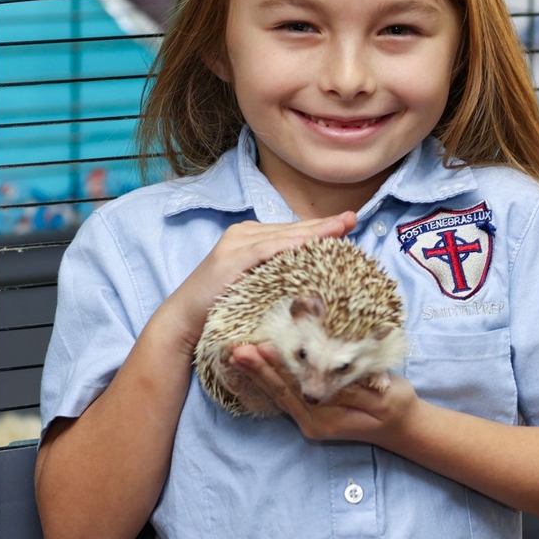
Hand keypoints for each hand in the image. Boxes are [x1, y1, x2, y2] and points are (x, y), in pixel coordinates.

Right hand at [152, 211, 355, 351]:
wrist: (185, 320)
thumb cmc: (222, 308)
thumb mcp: (256, 288)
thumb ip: (278, 276)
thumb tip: (314, 279)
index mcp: (252, 238)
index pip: (293, 232)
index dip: (321, 229)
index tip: (349, 223)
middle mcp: (244, 234)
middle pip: (293, 230)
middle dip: (325, 225)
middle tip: (353, 218)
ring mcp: (237, 244)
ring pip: (283, 236)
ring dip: (313, 232)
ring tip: (340, 226)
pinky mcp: (231, 258)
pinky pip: (265, 250)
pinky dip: (288, 246)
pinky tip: (308, 243)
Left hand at [229, 343, 419, 444]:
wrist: (403, 427)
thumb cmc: (396, 407)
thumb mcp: (380, 396)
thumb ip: (350, 389)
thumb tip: (321, 380)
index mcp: (326, 419)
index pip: (295, 389)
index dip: (276, 368)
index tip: (258, 349)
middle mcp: (312, 421)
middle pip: (280, 392)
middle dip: (257, 369)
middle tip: (235, 350)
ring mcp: (310, 418)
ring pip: (279, 393)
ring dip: (258, 373)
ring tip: (237, 355)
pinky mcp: (311, 410)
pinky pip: (286, 394)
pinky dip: (270, 377)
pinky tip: (256, 364)